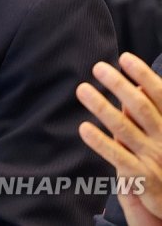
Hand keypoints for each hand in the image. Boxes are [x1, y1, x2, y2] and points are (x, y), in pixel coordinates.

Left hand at [77, 53, 161, 222]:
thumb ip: (148, 113)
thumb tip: (134, 84)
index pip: (160, 97)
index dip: (144, 76)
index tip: (125, 58)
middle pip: (141, 108)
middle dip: (119, 86)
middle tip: (98, 67)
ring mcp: (155, 159)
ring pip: (126, 130)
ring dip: (102, 108)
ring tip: (82, 89)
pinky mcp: (143, 179)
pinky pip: (119, 158)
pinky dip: (101, 143)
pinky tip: (84, 128)